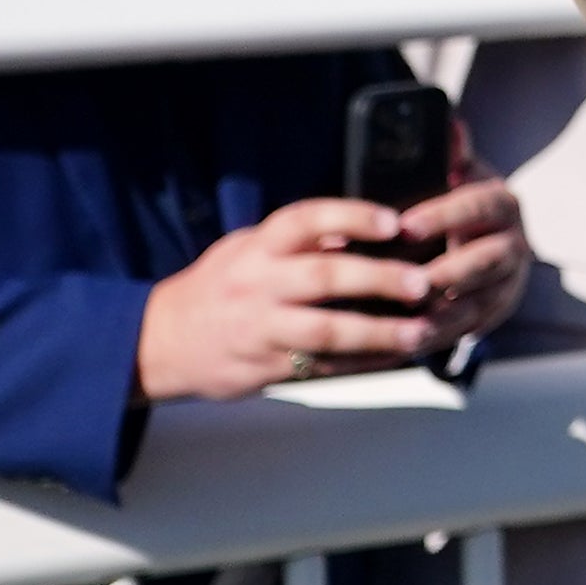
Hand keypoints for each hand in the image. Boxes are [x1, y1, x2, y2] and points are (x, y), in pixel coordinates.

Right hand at [137, 176, 526, 399]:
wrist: (162, 342)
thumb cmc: (222, 286)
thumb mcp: (249, 249)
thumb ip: (300, 241)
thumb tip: (365, 226)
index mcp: (258, 247)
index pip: (304, 221)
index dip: (350, 217)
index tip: (394, 221)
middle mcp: (258, 284)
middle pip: (323, 277)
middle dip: (378, 279)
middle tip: (423, 283)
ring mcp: (261, 328)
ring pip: (324, 331)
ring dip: (377, 332)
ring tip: (420, 331)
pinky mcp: (267, 366)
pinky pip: (322, 367)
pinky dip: (363, 363)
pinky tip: (396, 357)